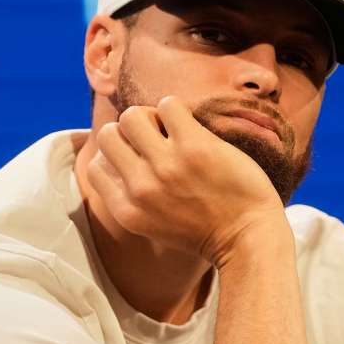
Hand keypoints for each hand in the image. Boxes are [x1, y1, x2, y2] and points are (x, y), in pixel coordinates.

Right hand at [88, 96, 286, 265]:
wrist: (248, 239)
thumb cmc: (207, 230)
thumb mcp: (155, 226)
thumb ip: (134, 199)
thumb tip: (120, 158)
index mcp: (127, 211)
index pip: (95, 167)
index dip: (115, 155)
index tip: (138, 157)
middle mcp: (140, 188)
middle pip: (109, 134)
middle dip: (130, 132)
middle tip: (157, 140)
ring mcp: (165, 166)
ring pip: (133, 115)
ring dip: (153, 116)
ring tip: (174, 130)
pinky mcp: (194, 146)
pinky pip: (168, 105)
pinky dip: (178, 109)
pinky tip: (193, 127)